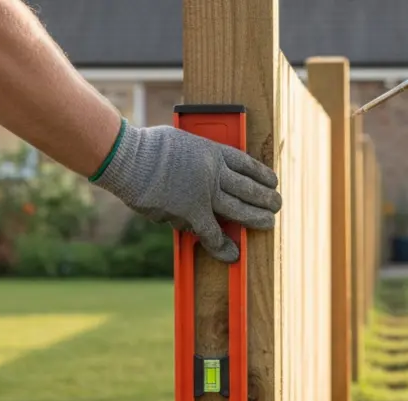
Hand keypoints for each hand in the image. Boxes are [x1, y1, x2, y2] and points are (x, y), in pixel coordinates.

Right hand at [91, 121, 281, 262]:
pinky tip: (233, 252)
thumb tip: (191, 166)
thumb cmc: (147, 148)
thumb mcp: (179, 141)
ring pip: (240, 209)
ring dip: (257, 218)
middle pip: (248, 188)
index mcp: (212, 151)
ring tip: (269, 223)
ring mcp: (206, 193)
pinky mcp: (193, 212)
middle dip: (266, 198)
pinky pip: (212, 233)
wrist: (131, 158)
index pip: (245, 164)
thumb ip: (191, 156)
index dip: (262, 174)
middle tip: (277, 204)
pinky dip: (222, 245)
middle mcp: (214, 172)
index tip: (272, 180)